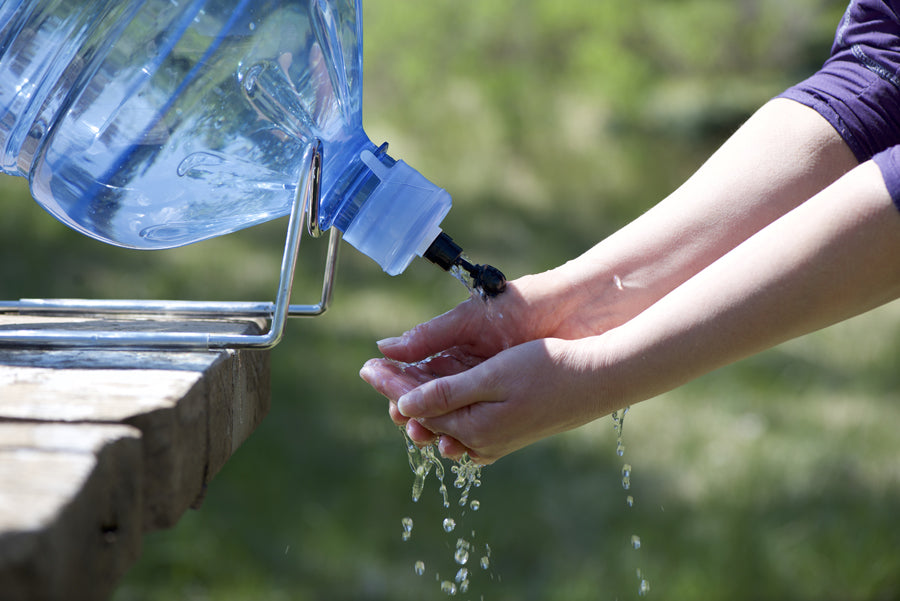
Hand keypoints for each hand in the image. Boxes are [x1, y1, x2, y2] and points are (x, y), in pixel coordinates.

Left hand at [361, 336, 606, 462]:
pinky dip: (447, 412)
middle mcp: (480, 440)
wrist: (599, 379)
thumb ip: (446, 394)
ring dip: (421, 402)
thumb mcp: (492, 377)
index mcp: (472, 427)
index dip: (389, 384)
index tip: (365, 366)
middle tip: (375, 371)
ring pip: (445, 423)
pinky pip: (467, 427)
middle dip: (399, 394)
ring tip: (397, 384)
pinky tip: (439, 403)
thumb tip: (403, 406)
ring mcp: (496, 439)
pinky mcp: (509, 432)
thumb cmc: (548, 370)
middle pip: (426, 418)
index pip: (417, 407)